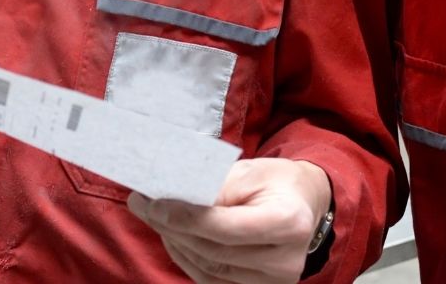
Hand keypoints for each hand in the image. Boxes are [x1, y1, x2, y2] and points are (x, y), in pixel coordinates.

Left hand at [128, 158, 332, 283]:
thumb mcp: (248, 172)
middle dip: (172, 228)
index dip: (186, 219)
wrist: (303, 206)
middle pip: (214, 251)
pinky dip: (187, 258)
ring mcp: (272, 282)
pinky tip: (173, 237)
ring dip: (174, 243)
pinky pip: (211, 280)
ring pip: (208, 268)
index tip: (154, 204)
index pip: (226, 227)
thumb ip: (213, 187)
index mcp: (288, 222)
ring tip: (153, 217)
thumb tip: (169, 198)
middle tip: (142, 205)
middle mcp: (285, 261)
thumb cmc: (275, 183)